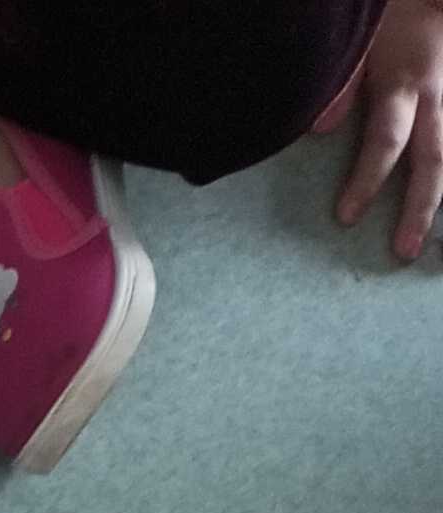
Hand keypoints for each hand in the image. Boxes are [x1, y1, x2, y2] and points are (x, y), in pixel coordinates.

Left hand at [339, 0, 442, 260]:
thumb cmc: (391, 11)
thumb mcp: (361, 35)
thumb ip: (342, 80)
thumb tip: (319, 129)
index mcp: (405, 84)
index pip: (387, 142)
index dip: (367, 181)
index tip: (346, 218)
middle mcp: (437, 94)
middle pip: (433, 159)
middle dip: (420, 208)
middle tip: (405, 251)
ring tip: (432, 236)